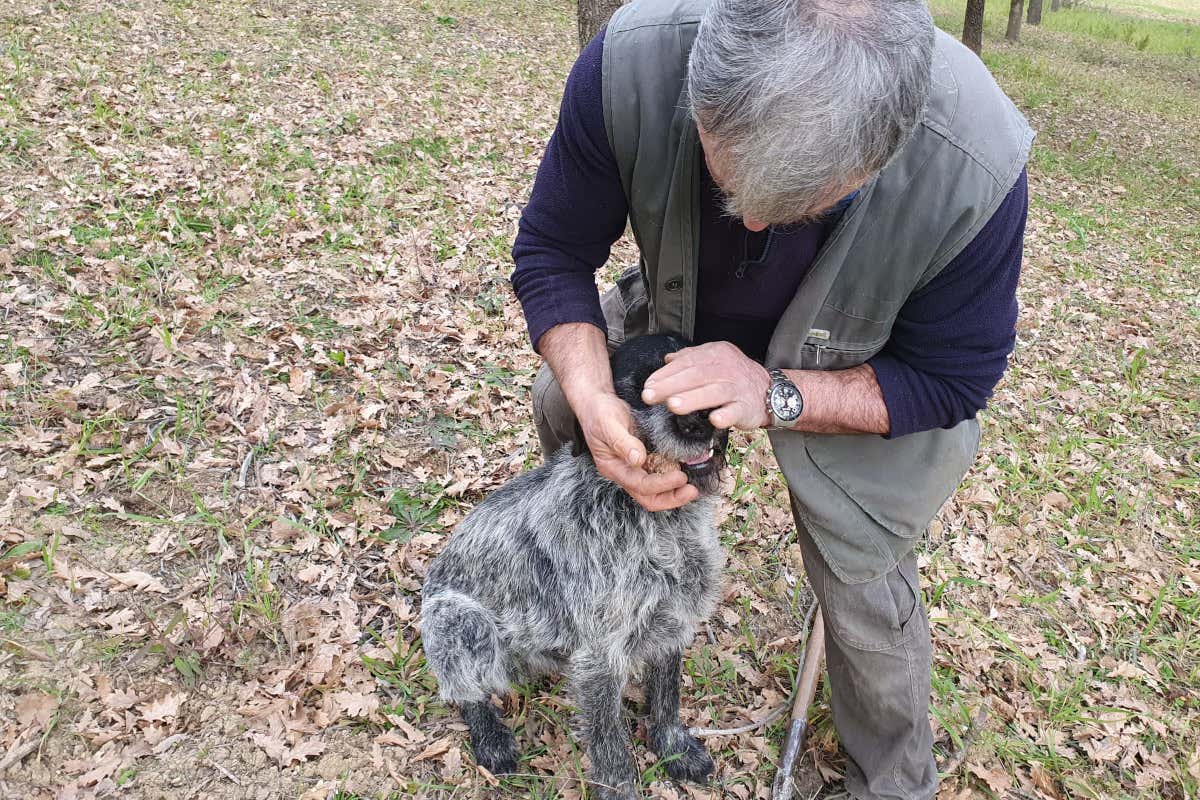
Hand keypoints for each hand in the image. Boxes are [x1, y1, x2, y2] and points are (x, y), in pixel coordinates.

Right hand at [576, 392, 699, 511]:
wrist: (597, 401)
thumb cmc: (599, 412)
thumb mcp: (608, 423)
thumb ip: (622, 442)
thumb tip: (638, 459)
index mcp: (613, 468)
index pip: (639, 485)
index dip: (661, 484)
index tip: (680, 476)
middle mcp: (624, 472)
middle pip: (648, 497)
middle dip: (671, 498)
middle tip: (692, 491)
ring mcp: (634, 467)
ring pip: (655, 490)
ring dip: (674, 491)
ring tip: (693, 486)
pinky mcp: (643, 459)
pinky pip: (659, 474)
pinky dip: (673, 477)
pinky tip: (687, 470)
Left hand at [641, 341, 770, 429]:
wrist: (770, 390)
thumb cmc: (735, 377)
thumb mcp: (715, 360)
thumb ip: (690, 358)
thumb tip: (666, 360)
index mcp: (716, 354)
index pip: (687, 361)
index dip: (666, 373)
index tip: (648, 385)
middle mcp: (726, 368)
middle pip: (696, 375)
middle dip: (671, 385)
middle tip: (649, 395)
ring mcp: (738, 388)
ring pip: (714, 392)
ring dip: (693, 399)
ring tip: (672, 405)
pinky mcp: (747, 407)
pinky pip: (736, 411)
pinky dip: (726, 415)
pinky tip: (714, 420)